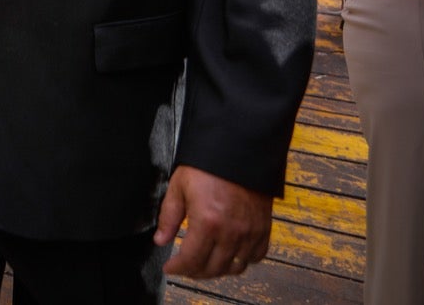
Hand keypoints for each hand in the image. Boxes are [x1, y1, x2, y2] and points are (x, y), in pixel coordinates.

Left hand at [156, 166, 273, 278]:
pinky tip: (230, 255)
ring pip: (235, 267)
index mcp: (207, 222)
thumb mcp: (179, 187)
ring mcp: (250, 232)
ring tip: (205, 263)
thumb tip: (160, 240)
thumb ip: (168, 217)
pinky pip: (256, 257)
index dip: (177, 268)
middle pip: (213, 268)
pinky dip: (242, 261)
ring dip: (218, 270)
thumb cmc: (207, 166)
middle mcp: (231, 232)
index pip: (191, 259)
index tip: (170, 268)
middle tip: (185, 267)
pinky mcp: (263, 228)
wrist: (239, 150)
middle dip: (195, 272)